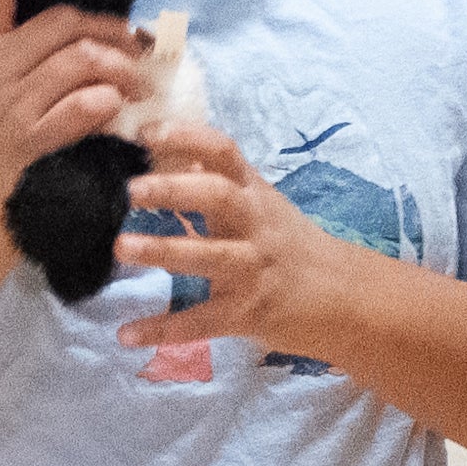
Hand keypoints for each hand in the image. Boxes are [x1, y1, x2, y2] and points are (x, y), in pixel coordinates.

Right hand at [0, 0, 149, 256]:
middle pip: (63, 20)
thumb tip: (115, 23)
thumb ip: (43, 53)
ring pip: (82, 59)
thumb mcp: (8, 89)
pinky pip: (86, 104)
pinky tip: (120, 113)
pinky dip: (113, 103)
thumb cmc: (7, 143)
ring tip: (142, 87)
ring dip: (125, 69)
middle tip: (141, 48)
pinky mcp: (30, 141)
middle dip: (114, 30)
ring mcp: (9, 105)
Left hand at [111, 118, 367, 357]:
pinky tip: (126, 334)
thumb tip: (169, 150)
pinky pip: (201, 321)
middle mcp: (255, 224)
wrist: (345, 299)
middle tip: (130, 189)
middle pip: (217, 196)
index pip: (223, 151)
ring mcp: (253, 269)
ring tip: (121, 247)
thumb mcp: (259, 205)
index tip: (144, 131)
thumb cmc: (290, 246)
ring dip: (162, 250)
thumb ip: (217, 181)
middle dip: (173, 190)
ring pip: (208, 256)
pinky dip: (163, 328)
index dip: (185, 136)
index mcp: (253, 192)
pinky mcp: (248, 313)